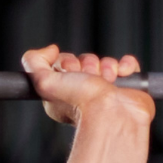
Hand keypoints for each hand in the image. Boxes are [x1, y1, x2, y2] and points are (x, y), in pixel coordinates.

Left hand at [21, 45, 152, 128]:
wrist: (110, 113)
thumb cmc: (79, 104)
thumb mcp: (42, 81)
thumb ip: (34, 62)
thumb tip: (50, 49)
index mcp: (65, 93)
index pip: (64, 63)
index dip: (66, 62)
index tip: (69, 71)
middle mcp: (86, 92)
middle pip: (85, 60)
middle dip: (87, 64)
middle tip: (88, 78)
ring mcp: (107, 88)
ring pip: (106, 61)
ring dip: (106, 66)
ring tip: (106, 80)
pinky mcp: (128, 86)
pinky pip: (127, 64)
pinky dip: (126, 65)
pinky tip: (121, 74)